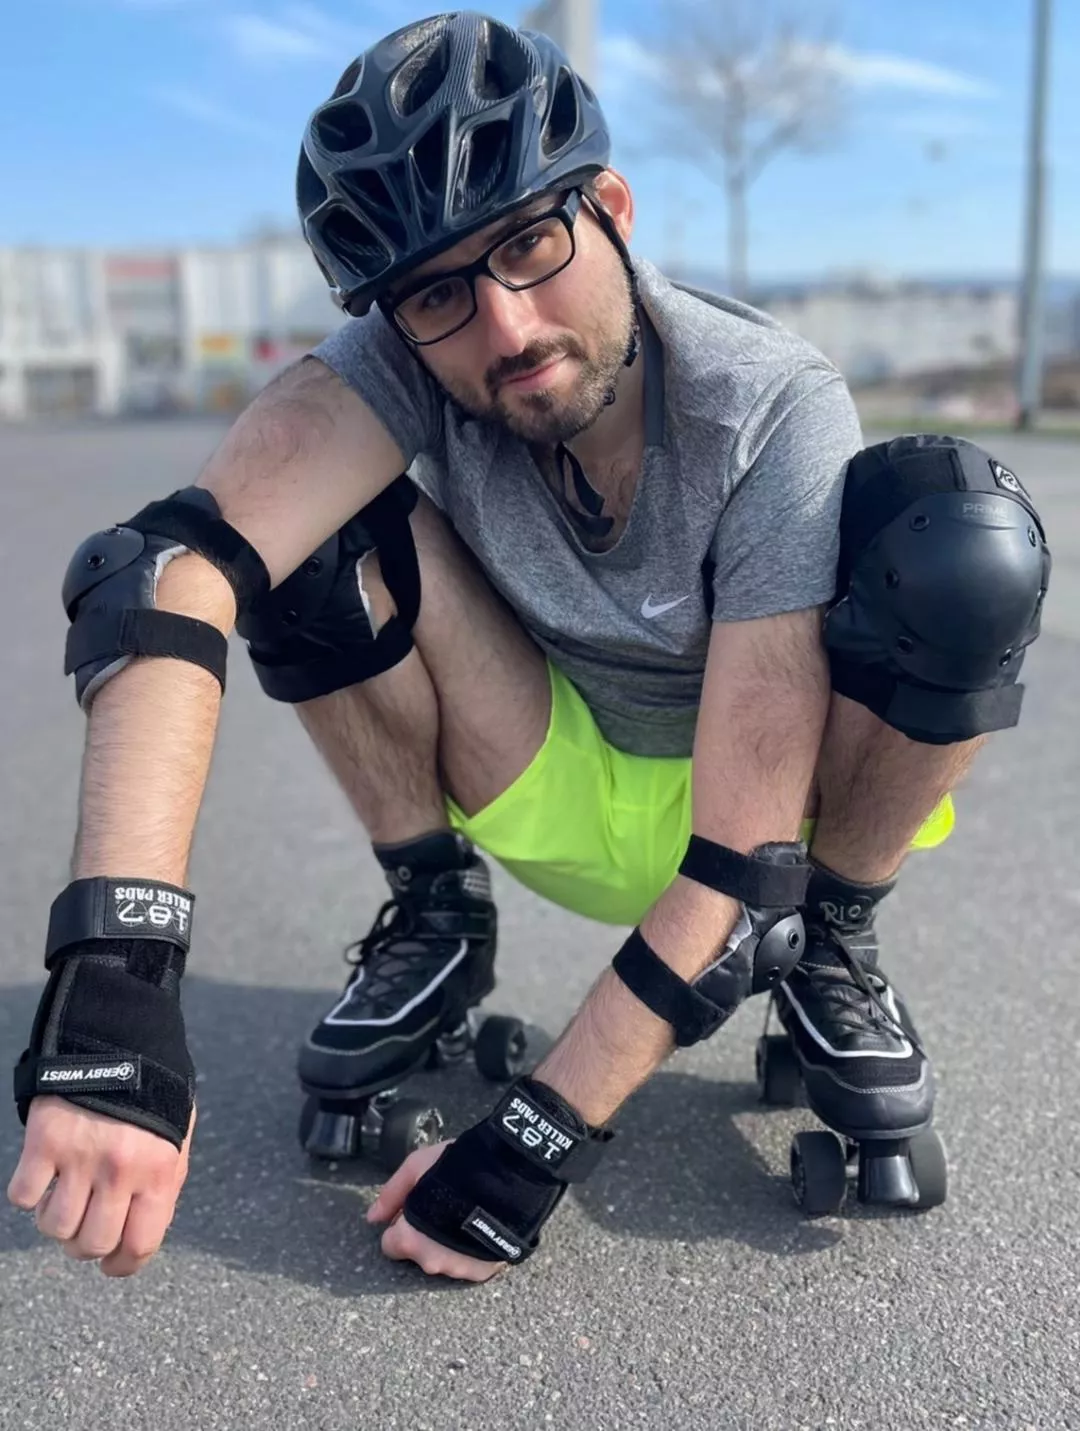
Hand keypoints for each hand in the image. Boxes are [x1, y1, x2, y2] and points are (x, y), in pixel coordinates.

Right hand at [7, 1095, 194, 1275]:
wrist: (118, 1036)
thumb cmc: (152, 1089)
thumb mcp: (177, 1134)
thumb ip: (166, 1180)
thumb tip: (145, 1229)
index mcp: (159, 1169)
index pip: (139, 1245)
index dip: (123, 1265)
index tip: (112, 1265)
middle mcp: (120, 1169)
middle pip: (92, 1244)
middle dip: (87, 1245)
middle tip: (86, 1227)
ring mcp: (79, 1156)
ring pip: (55, 1228)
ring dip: (56, 1221)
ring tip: (66, 1196)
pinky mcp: (43, 1141)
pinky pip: (22, 1196)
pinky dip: (28, 1194)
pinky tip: (43, 1175)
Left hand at [365, 1140, 503, 1282]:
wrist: (511, 1175)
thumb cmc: (458, 1167)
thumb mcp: (416, 1166)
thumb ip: (391, 1194)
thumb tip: (373, 1218)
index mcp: (410, 1239)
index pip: (391, 1244)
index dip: (402, 1223)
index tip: (416, 1209)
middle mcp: (432, 1262)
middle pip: (419, 1252)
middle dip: (425, 1234)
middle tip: (443, 1207)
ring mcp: (460, 1270)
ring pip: (444, 1259)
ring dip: (448, 1243)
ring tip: (464, 1214)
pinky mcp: (485, 1271)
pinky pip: (469, 1264)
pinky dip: (470, 1250)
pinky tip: (479, 1227)